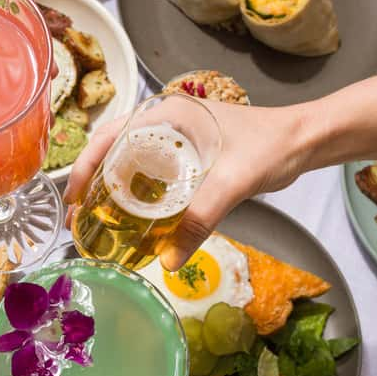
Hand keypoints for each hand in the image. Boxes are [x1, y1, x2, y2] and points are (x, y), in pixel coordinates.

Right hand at [65, 101, 313, 269]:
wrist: (304, 141)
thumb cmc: (270, 146)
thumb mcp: (232, 182)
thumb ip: (200, 219)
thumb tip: (169, 260)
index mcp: (166, 115)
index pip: (109, 137)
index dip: (85, 168)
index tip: (72, 199)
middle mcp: (164, 123)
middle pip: (112, 153)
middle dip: (92, 186)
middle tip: (80, 221)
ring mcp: (174, 140)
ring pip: (130, 166)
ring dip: (112, 193)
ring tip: (99, 224)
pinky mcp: (187, 157)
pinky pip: (151, 176)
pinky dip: (137, 197)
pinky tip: (134, 221)